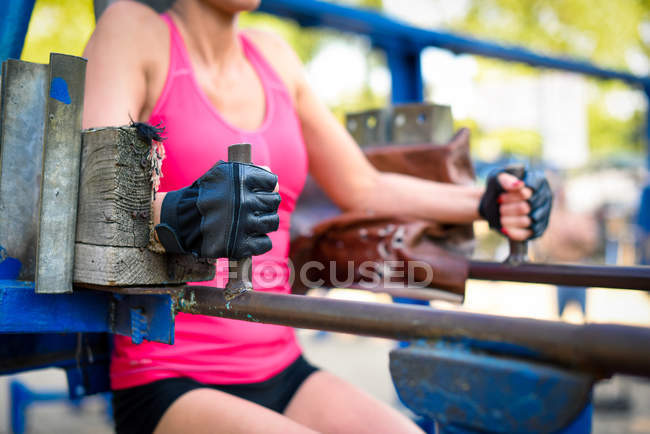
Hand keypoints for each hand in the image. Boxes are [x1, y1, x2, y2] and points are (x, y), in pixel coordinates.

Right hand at [155, 161, 280, 258]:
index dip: (266, 186)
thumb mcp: (223, 173)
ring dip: (265, 222)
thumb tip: (275, 182)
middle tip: (254, 208)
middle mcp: (245, 201)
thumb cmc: (206, 194)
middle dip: (266, 204)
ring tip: (253, 221)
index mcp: (242, 180)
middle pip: (273, 202)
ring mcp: (244, 224)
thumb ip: (250, 172)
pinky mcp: (241, 245)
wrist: (184, 220)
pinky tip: (250, 236)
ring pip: (272, 222)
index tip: (257, 191)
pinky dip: (260, 242)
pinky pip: (265, 243)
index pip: (271, 182)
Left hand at [478, 167, 551, 240]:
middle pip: (524, 208)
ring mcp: (542, 214)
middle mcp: (544, 198)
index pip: (525, 193)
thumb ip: (506, 180)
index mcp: (538, 183)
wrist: (493, 203)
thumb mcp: (497, 179)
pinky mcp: (537, 229)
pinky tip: (504, 228)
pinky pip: (526, 234)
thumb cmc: (498, 188)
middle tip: (499, 206)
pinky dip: (512, 232)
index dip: (510, 197)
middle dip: (506, 208)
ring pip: (525, 221)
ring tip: (501, 215)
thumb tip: (519, 184)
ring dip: (507, 219)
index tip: (499, 197)